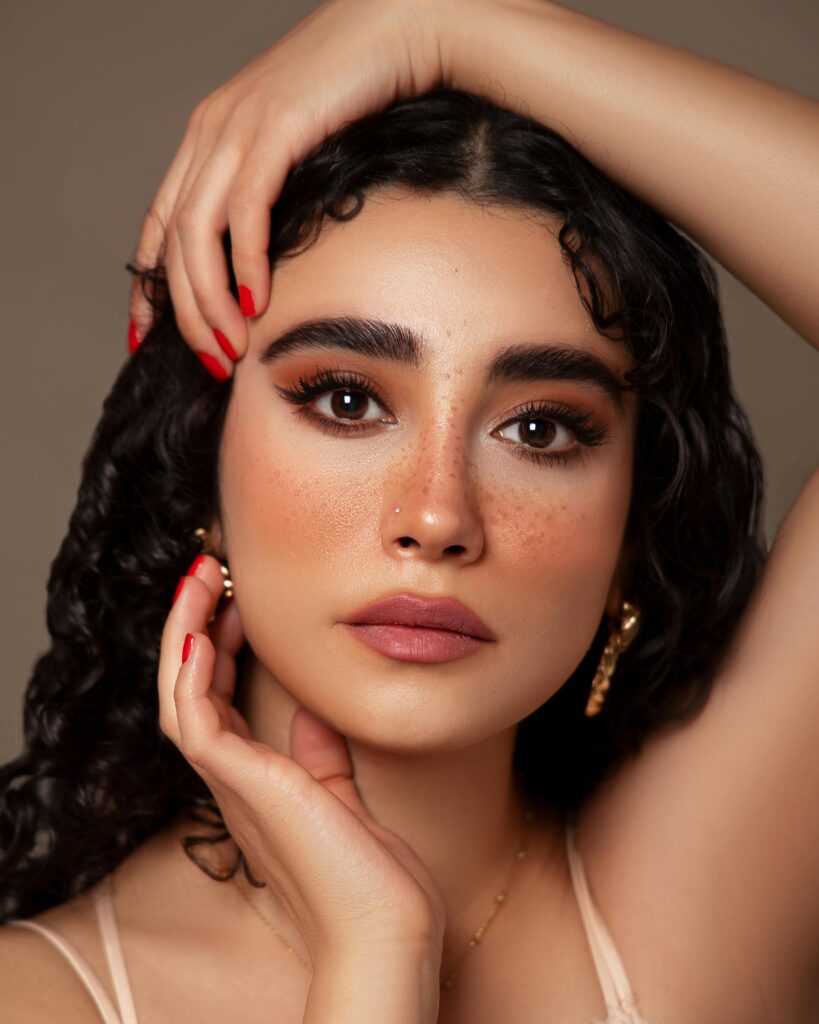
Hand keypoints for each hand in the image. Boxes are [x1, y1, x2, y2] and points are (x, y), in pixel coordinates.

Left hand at [129, 0, 448, 374]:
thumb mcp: (298, 151)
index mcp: (209, 138)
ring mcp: (238, 128)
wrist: (399, 29)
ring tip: (231, 347)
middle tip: (210, 361)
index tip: (151, 336)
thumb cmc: (358, 94)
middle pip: (174, 240)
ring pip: (199, 232)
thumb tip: (268, 258)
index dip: (150, 285)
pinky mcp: (275, 129)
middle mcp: (211, 132)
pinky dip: (247, 263)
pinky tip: (259, 301)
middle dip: (184, 311)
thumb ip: (272, 193)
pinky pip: (246, 210)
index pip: (159, 224)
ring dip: (210, 301)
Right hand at [159, 554, 446, 962]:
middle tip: (208, 572)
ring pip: (180, 696)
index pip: (218, 697)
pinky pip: (196, 722)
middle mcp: (235, 778)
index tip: (235, 600)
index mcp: (257, 779)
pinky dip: (191, 674)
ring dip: (183, 634)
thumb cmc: (371, 875)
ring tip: (200, 580)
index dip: (217, 646)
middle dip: (193, 626)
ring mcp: (234, 783)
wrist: (386, 929)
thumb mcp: (343, 795)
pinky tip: (201, 634)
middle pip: (189, 688)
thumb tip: (315, 713)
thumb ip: (323, 755)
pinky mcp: (244, 786)